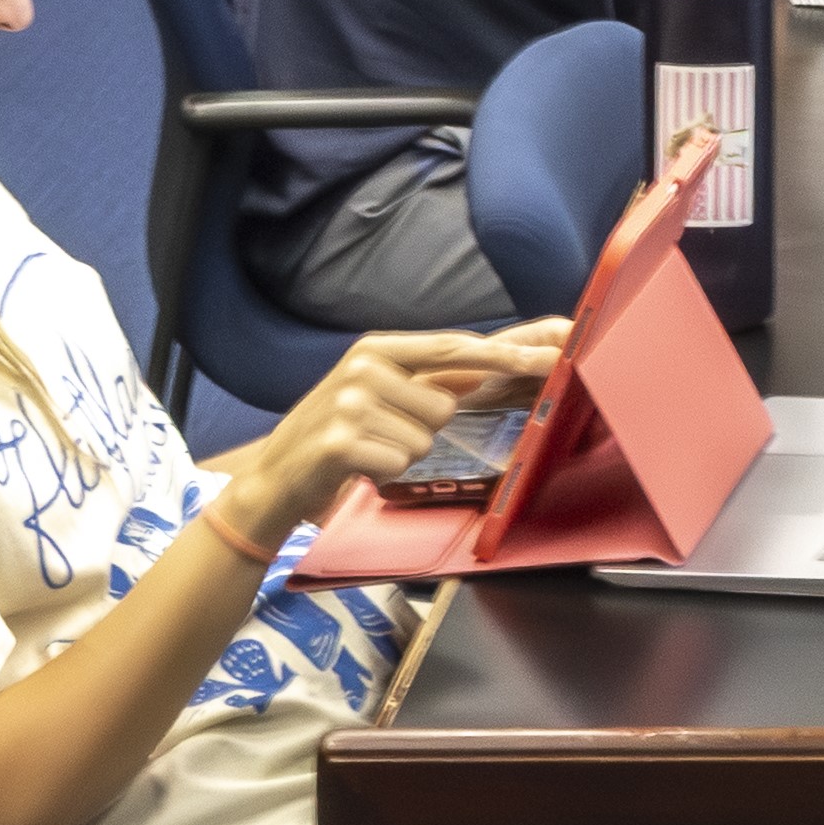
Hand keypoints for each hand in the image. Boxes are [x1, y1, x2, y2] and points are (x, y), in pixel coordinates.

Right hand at [227, 319, 568, 526]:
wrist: (272, 476)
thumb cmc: (334, 433)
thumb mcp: (373, 390)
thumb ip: (425, 377)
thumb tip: (491, 360)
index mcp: (376, 348)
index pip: (455, 349)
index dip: (505, 356)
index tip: (551, 358)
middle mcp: (364, 368)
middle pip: (446, 406)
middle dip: (422, 428)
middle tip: (380, 433)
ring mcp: (350, 404)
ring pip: (425, 439)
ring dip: (401, 453)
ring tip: (366, 449)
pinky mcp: (342, 442)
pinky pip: (400, 462)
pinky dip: (383, 473)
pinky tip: (355, 467)